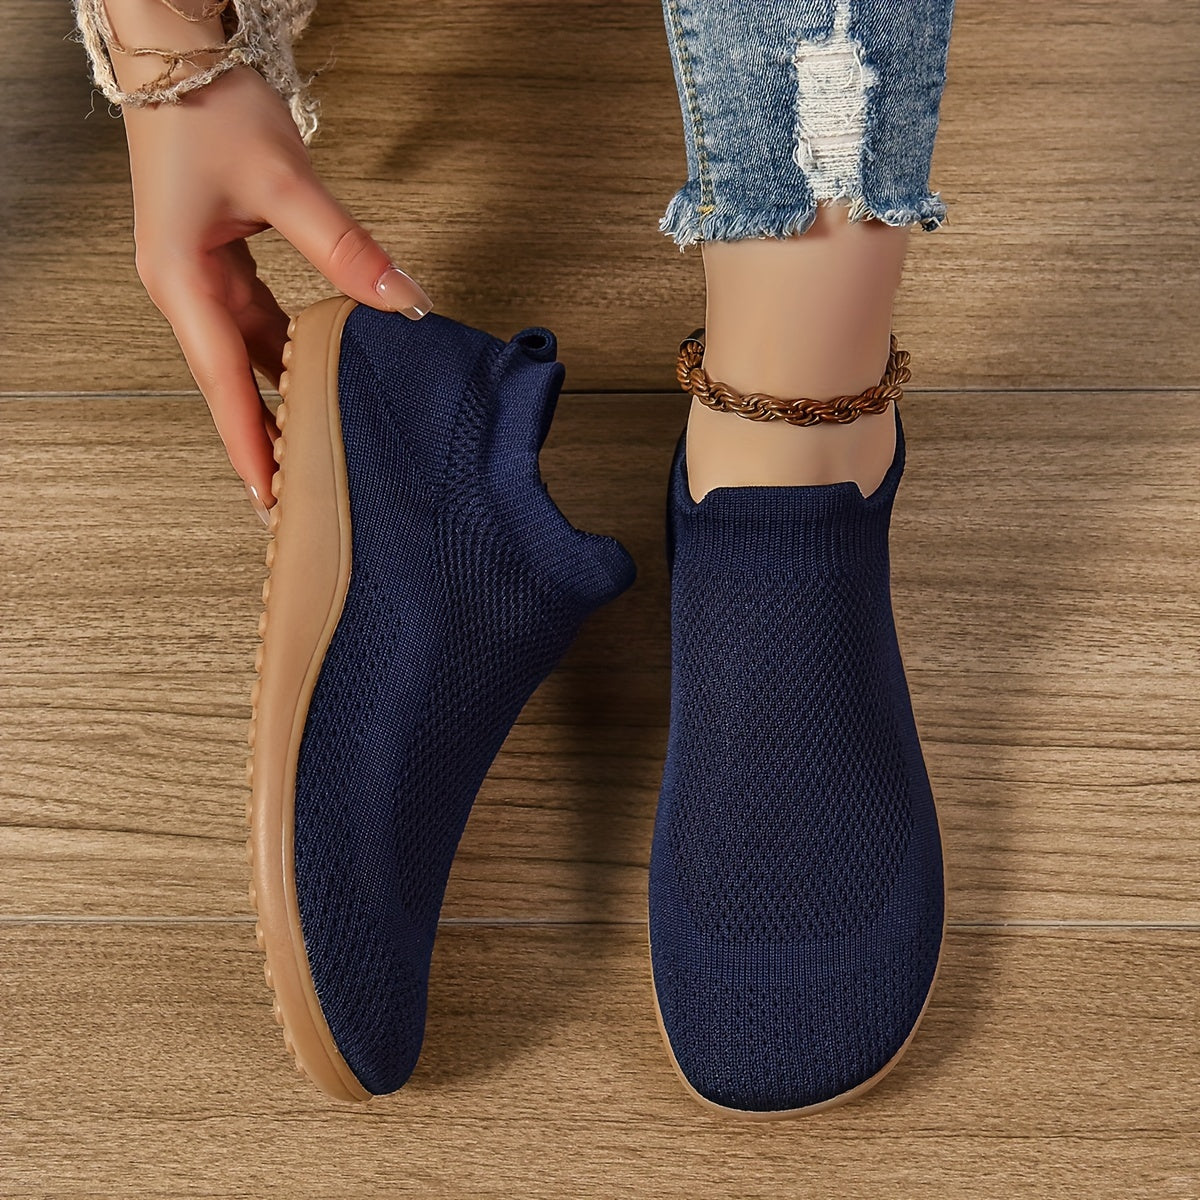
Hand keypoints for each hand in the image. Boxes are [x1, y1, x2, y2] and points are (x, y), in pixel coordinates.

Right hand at [120, 64, 431, 519]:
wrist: (178, 54)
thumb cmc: (210, 109)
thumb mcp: (287, 184)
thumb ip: (348, 250)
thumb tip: (403, 303)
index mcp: (181, 280)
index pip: (224, 383)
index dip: (251, 445)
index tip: (271, 499)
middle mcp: (183, 289)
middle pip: (233, 382)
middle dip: (268, 436)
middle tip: (305, 491)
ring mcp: (199, 279)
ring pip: (247, 356)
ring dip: (282, 396)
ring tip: (320, 444)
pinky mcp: (218, 264)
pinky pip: (256, 326)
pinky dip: (288, 353)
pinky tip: (321, 373)